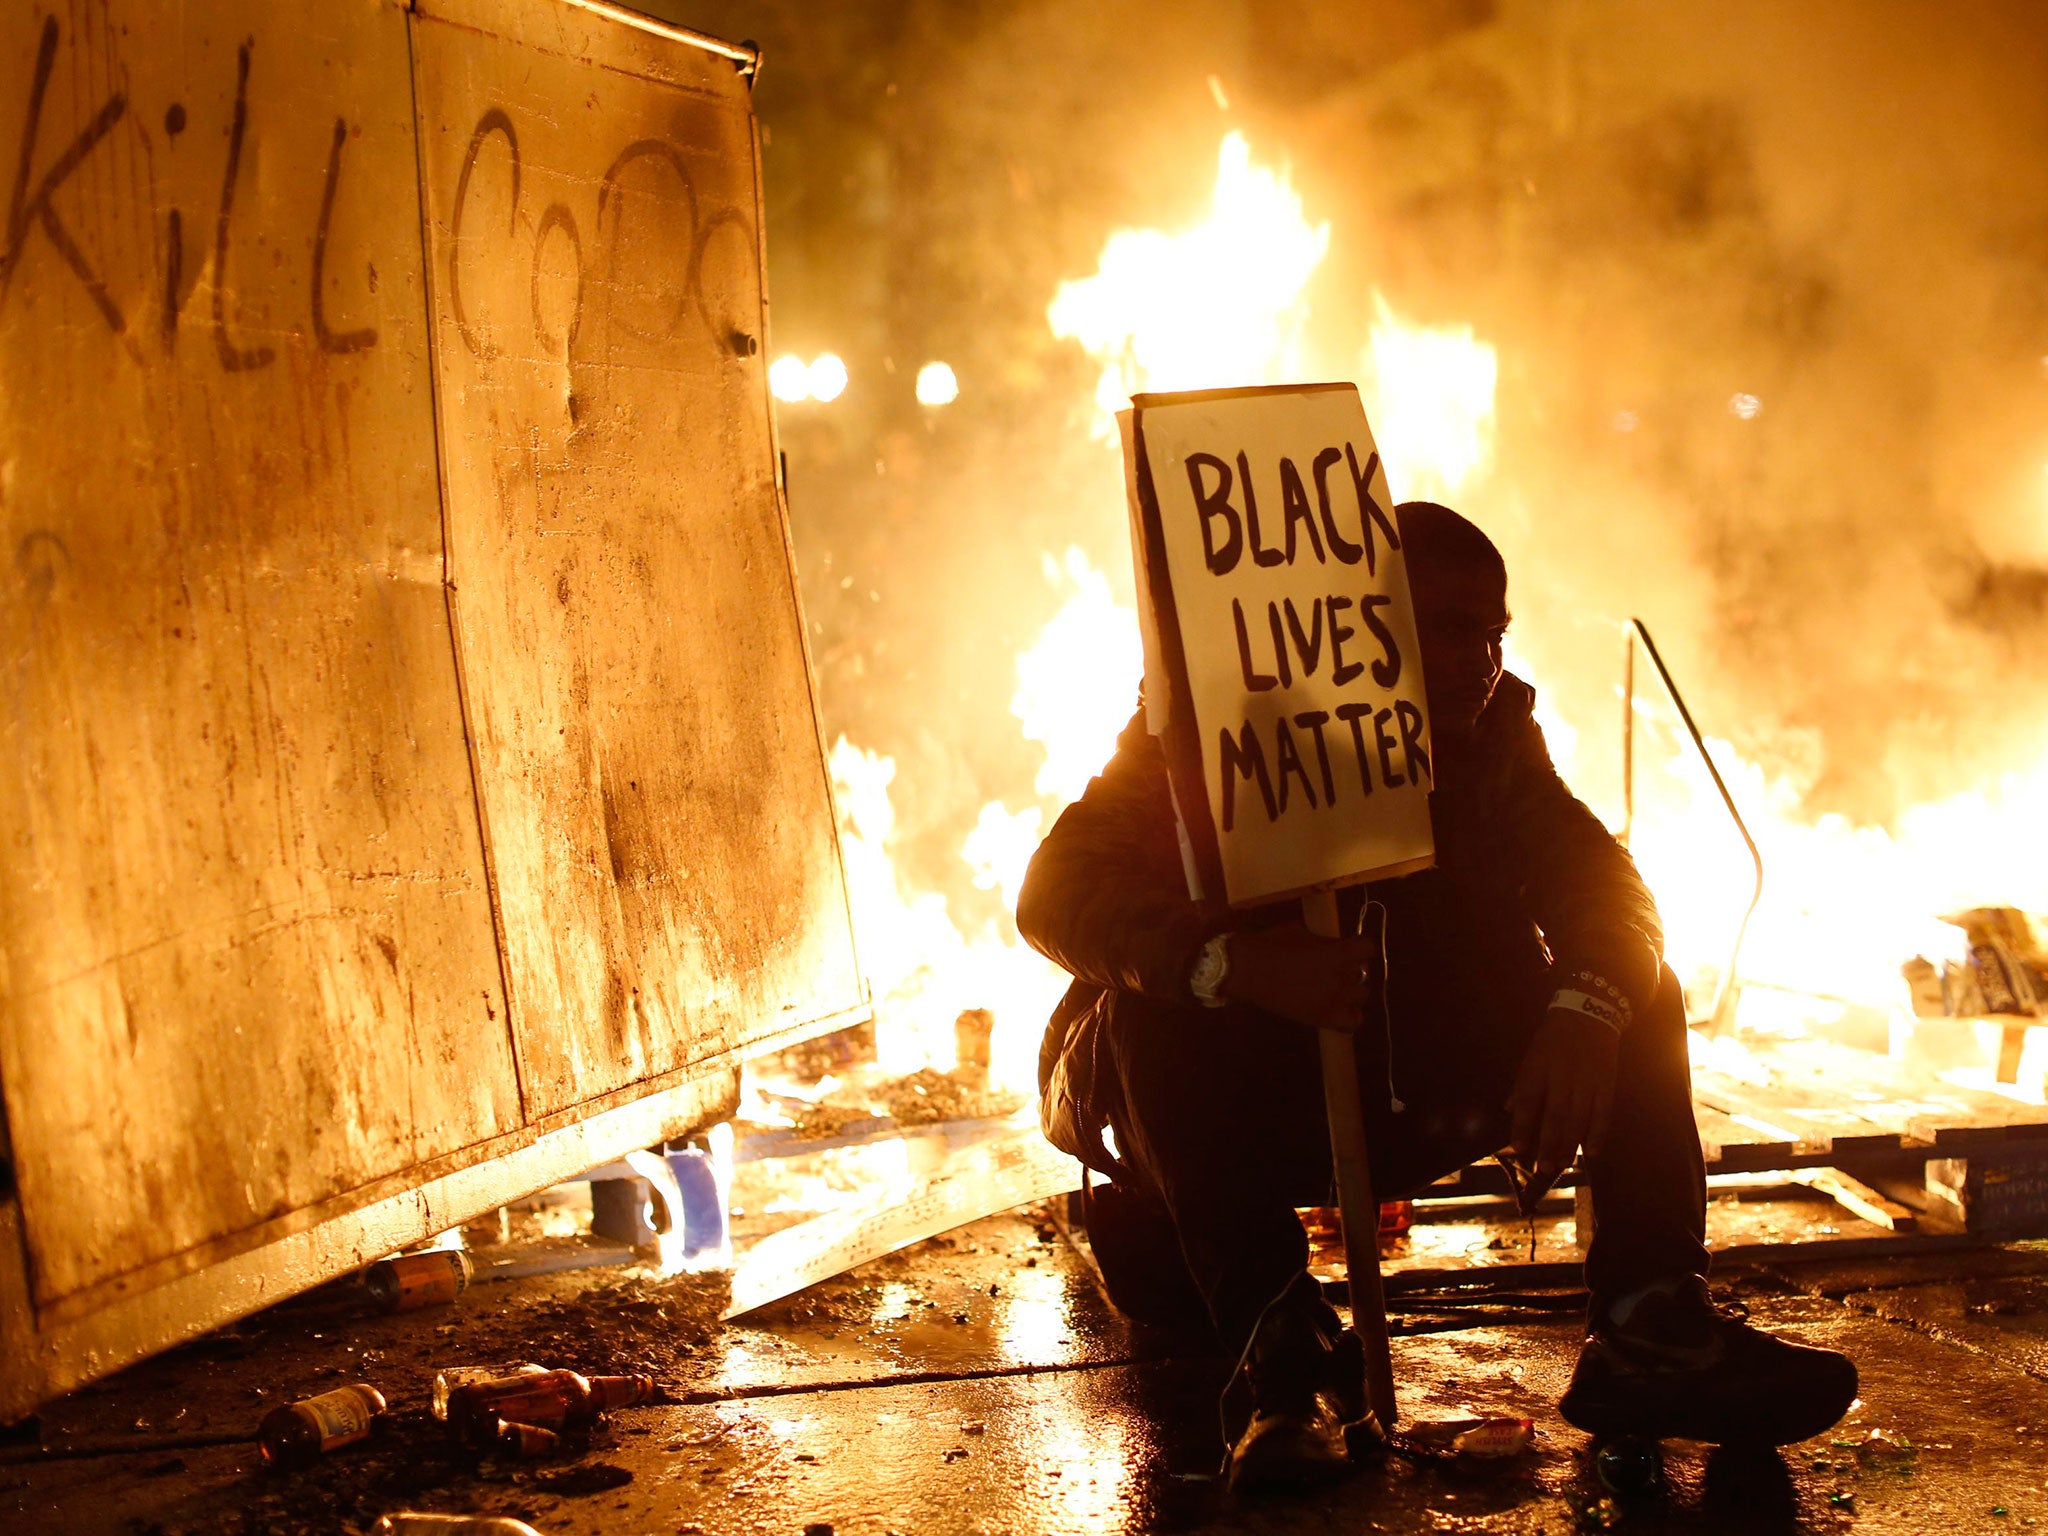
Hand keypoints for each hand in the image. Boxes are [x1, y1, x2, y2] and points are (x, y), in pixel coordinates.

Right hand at [1219, 922, 1381, 1033]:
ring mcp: (1332, 1002)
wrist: (1245, 970)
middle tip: (1333, 965)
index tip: (1348, 945)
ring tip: (1332, 986)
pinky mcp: (1321, 1019)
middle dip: (1350, 966)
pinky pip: (1352, 1022)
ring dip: (1350, 989)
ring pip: (1362, 996)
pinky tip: (1336, 1006)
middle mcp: (1340, 979)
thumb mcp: (1301, 931)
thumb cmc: (1269, 945)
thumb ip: (1324, 941)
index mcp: (1337, 954)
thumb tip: (1334, 946)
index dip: (1358, 946)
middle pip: (1363, 972)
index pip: (1368, 948)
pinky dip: (1349, 1015)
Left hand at [1505, 1009, 1619, 1181]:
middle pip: (1556, 1114)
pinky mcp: (1607, 1082)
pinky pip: (1603, 1112)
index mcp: (1539, 1066)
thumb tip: (1507, 1109)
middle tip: (1543, 1167)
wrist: (1590, 1013)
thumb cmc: (1554, 1038)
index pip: (1528, 1099)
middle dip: (1549, 1143)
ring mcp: (1587, 1079)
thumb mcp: (1532, 1055)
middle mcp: (1562, 1075)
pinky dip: (1598, 1133)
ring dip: (1571, 1144)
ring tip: (1562, 1164)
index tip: (1517, 1148)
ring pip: (1580, 1117)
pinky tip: (1591, 1151)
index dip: (1522, 1124)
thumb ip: (1522, 1084)